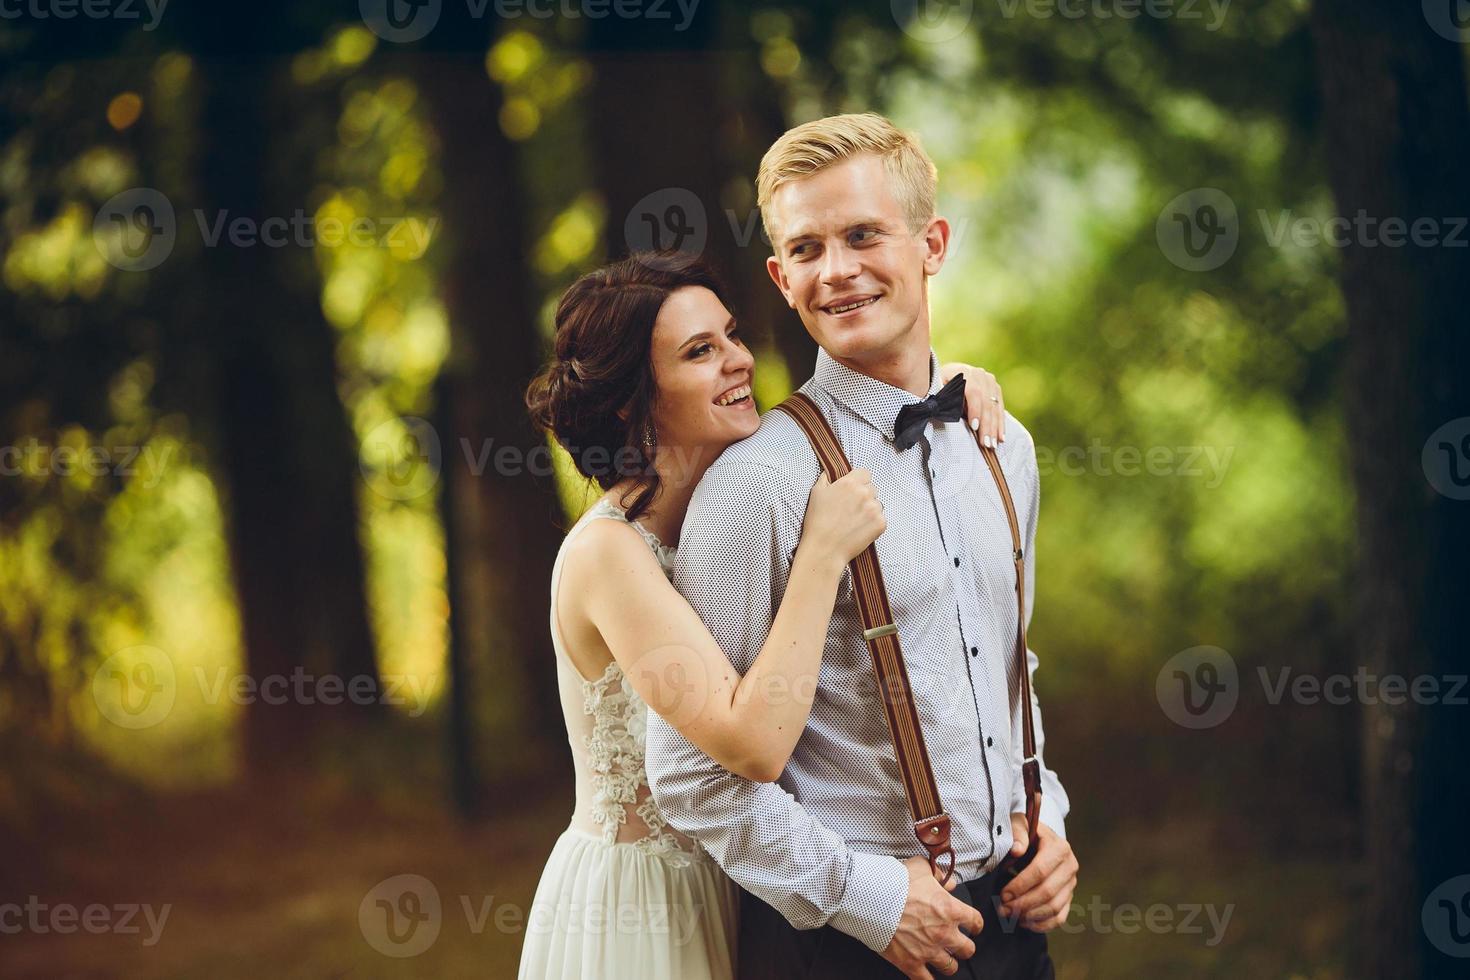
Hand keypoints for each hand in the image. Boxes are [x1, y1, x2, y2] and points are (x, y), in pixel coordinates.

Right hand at [799, 470, 885, 566]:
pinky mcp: (880, 524)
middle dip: (864, 496)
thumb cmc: (817, 522)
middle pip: (872, 488)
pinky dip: (873, 524)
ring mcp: (874, 509)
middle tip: (851, 509)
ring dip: (869, 510)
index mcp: (850, 483)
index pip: (865, 473)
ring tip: (854, 521)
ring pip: (877, 504)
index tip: (853, 490)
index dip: (859, 481)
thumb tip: (830, 472)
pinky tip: (859, 529)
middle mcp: (864, 493)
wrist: (824, 549)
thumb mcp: (816, 493)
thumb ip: (826, 478)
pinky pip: (881, 518)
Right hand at [881, 856, 983, 978]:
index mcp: (950, 910)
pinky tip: (927, 976)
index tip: (973, 926)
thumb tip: (948, 882)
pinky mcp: (911, 963)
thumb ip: (938, 874)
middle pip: (968, 949)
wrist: (871, 898)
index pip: (976, 922)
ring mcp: (928, 951)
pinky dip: (928, 979)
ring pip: (951, 967)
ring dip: (948, 963)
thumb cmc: (895, 882)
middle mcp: (944, 933)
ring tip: (943, 959)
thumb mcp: (921, 867)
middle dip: (964, 947)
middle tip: (958, 944)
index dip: (975, 925)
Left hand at [939, 362, 1005, 448]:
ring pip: (995, 407)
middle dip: (986, 425)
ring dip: (995, 427)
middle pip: (986, 402)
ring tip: (993, 444)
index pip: (974, 392)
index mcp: (962, 372)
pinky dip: (1000, 424)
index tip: (974, 427)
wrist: (949, 375)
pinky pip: (1000, 408)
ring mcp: (989, 381)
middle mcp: (979, 374)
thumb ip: (947, 401)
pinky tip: (1001, 437)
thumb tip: (956, 416)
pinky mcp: (996, 389)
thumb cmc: (940, 387)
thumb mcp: (939, 391)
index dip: (975, 410)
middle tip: (985, 442)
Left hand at [998, 817, 1078, 931]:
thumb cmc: (1024, 833)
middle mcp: (1070, 866)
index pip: (1041, 870)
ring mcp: (1071, 884)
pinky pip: (1059, 918)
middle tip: (1002, 908)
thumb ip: (1017, 833)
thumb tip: (1017, 850)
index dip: (1021, 885)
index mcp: (1059, 847)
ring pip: (1054, 908)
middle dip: (1022, 904)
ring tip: (1008, 915)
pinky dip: (1040, 924)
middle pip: (1048, 892)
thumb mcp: (1018, 824)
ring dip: (1029, 915)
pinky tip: (1022, 922)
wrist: (1037, 841)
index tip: (1003, 894)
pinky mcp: (1069, 898)